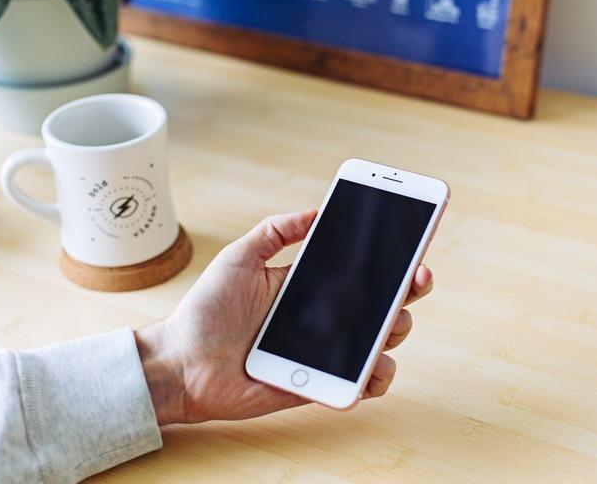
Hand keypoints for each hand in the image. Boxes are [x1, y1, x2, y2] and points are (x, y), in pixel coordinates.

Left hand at [135, 210, 433, 424]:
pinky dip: (375, 378)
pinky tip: (370, 367)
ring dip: (394, 331)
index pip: (360, 271)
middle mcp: (324, 317)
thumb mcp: (239, 258)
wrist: (182, 364)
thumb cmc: (206, 312)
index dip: (391, 260)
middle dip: (407, 292)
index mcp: (309, 286)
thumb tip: (315, 211)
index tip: (412, 247)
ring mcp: (325, 352)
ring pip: (380, 342)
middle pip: (382, 304)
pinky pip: (360, 384)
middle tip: (413, 280)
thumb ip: (275, 231)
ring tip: (387, 324)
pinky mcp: (320, 384)